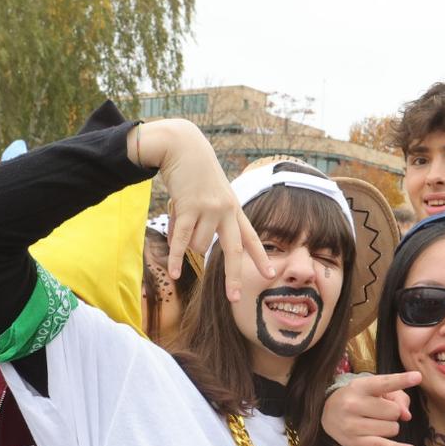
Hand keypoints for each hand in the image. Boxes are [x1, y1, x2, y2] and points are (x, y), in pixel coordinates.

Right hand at [127, 119, 272, 300]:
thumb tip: (182, 250)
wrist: (183, 146)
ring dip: (185, 243)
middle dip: (233, 277)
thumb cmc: (193, 174)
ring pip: (198, 245)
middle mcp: (226, 210)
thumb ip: (196, 225)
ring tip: (179, 219)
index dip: (260, 258)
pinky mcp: (189, 207)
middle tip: (235, 298)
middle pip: (233, 251)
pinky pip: (182, 241)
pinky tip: (174, 274)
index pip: (251, 238)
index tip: (270, 274)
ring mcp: (209, 208)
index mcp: (234, 209)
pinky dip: (176, 258)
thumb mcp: (204, 198)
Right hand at [322, 372, 420, 445]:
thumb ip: (396, 396)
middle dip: (393, 412)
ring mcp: (352, 425)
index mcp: (359, 387)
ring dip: (390, 426)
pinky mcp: (355, 443)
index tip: (417, 376)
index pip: (384, 383)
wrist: (328, 413)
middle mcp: (353, 405)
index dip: (402, 380)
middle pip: (394, 411)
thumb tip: (406, 415)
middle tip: (379, 410)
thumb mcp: (374, 390)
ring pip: (392, 428)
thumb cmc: (359, 398)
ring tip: (375, 422)